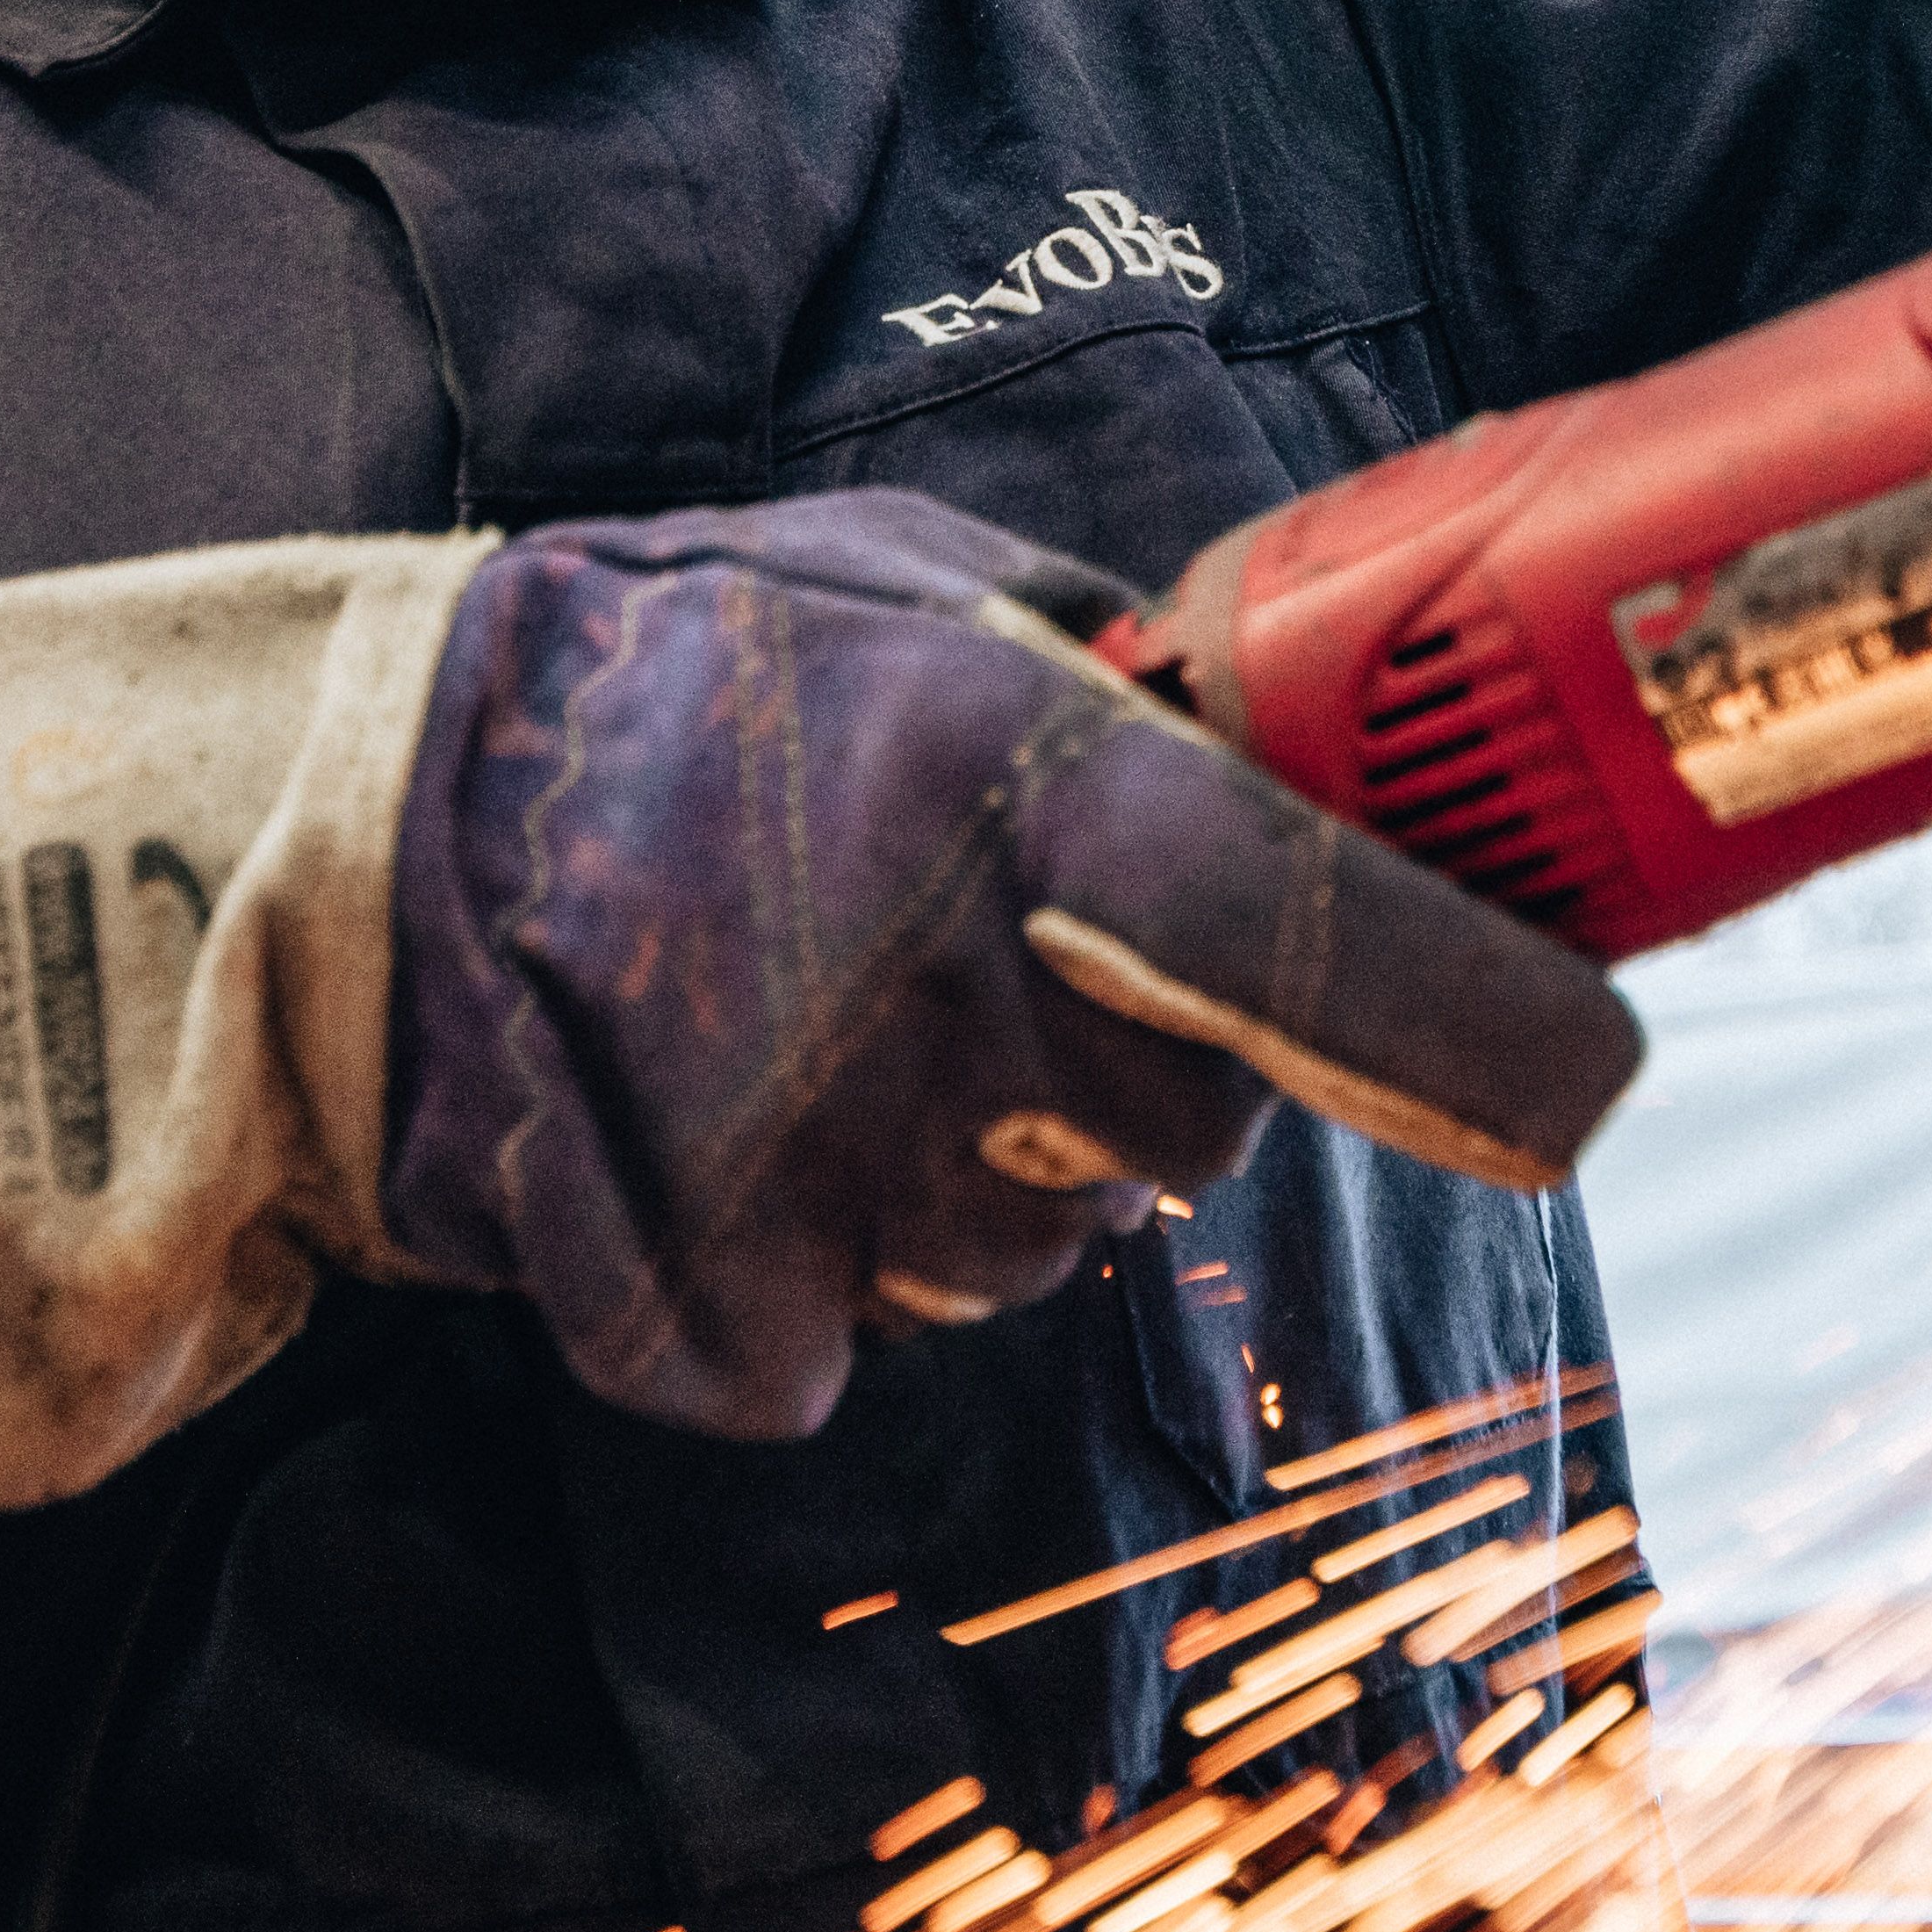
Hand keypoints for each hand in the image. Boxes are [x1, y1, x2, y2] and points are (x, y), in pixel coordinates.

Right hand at [382, 493, 1646, 1437]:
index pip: (1347, 952)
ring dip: (962, 1166)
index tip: (1583, 1075)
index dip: (1501, 1037)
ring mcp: (839, 1176)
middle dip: (1124, 1070)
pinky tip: (704, 1128)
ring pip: (1035, 1253)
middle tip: (947, 952)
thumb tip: (1326, 734)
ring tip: (795, 1015)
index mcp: (1025, 787)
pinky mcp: (723, 1318)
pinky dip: (801, 1271)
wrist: (348, 837)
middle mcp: (957, 992)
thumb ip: (1118, 671)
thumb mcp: (904, 587)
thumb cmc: (668, 686)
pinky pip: (855, 1344)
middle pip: (1198, 1140)